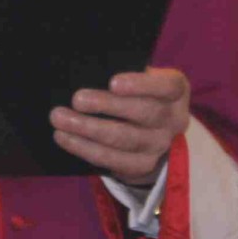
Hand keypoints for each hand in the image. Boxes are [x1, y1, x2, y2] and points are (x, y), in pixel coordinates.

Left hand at [52, 67, 189, 184]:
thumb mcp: (141, 79)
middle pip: (145, 113)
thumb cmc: (139, 92)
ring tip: (60, 119)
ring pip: (125, 139)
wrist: (153, 130)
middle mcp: (174, 119)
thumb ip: (122, 73)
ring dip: (89, 129)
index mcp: (176, 90)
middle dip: (108, 106)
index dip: (141, 85)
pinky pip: (113, 160)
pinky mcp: (143, 165)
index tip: (113, 82)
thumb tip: (88, 73)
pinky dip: (86, 149)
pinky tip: (65, 138)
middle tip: (77, 100)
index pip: (167, 86)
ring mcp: (160, 145)